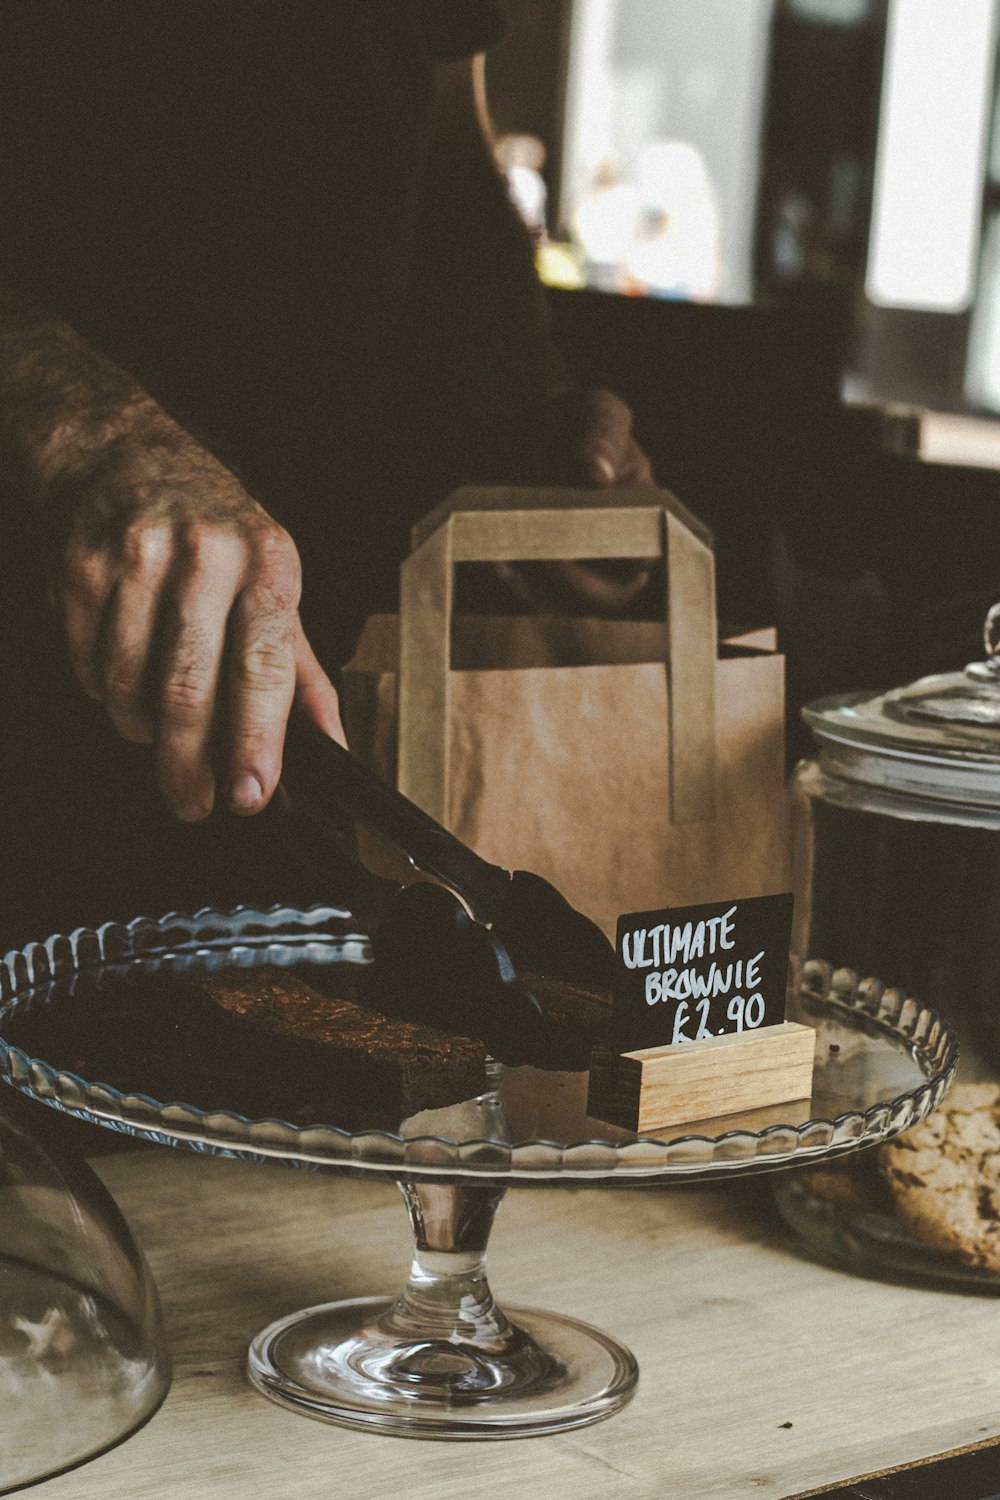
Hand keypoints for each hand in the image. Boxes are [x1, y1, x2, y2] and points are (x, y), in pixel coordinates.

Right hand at [51, 426, 344, 820]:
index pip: (263, 666)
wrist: (123, 453)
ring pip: (129, 687)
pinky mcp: (80, 567)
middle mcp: (204, 554)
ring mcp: (135, 557)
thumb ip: (303, 673)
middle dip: (189, 765)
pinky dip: (105, 693)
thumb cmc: (215, 529)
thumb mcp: (276, 585)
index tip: (251, 794)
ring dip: (142, 731)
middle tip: (194, 802)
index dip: (257, 740)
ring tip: (157, 729)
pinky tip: (123, 678)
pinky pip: (88, 667)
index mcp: (268, 560)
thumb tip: (334, 748)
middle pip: (187, 689)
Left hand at [495, 388, 657, 615]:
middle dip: (578, 584)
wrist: (522, 431)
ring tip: (505, 559)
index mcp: (645, 517)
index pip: (645, 554)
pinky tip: (491, 561)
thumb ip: (600, 436)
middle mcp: (618, 556)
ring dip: (537, 593)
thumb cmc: (570, 420)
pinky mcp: (542, 583)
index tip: (587, 537)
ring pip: (569, 609)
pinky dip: (511, 590)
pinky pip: (530, 604)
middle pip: (612, 599)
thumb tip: (597, 474)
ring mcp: (581, 575)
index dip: (621, 554)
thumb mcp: (593, 410)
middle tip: (546, 557)